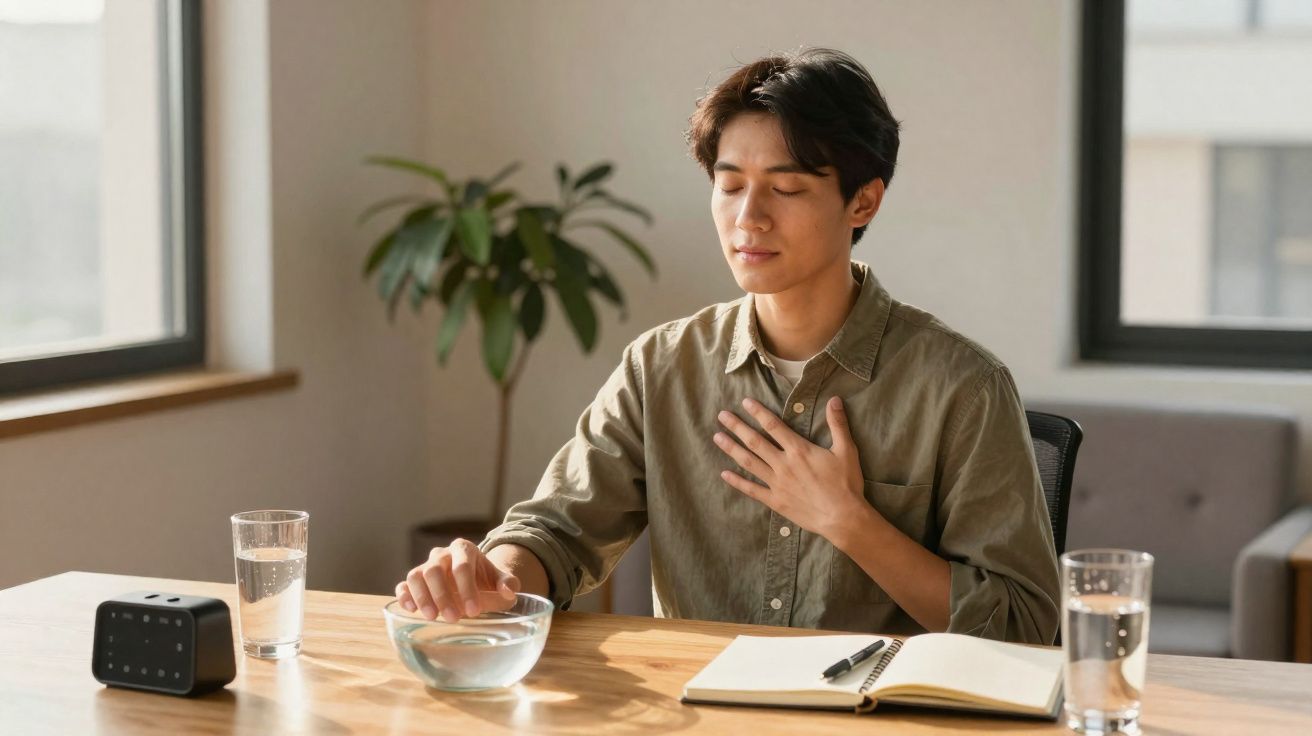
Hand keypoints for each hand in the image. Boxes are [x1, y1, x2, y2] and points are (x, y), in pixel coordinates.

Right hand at [396, 538, 520, 621]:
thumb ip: (508, 584)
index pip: (462, 566)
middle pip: (435, 569)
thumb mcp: (501, 580)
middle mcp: (442, 554)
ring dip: (422, 596)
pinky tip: (411, 610)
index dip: (467, 589)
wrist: (474, 581)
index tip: (474, 610)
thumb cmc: (487, 581)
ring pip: (416, 575)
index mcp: (464, 549)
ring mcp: (426, 566)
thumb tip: (508, 591)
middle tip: (453, 618)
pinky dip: (404, 595)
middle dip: (443, 595)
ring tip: (432, 617)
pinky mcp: (415, 580)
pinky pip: (404, 584)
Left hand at [713, 396, 869, 538]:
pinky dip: (737, 482)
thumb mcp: (846, 450)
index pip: (773, 426)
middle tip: (721, 416)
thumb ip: (838, 424)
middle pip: (755, 441)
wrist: (843, 517)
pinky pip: (752, 490)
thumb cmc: (846, 484)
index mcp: (799, 450)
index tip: (745, 402)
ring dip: (731, 449)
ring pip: (749, 462)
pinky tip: (724, 474)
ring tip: (717, 437)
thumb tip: (835, 399)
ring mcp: (777, 483)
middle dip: (737, 427)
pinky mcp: (775, 501)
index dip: (758, 412)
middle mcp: (783, 464)